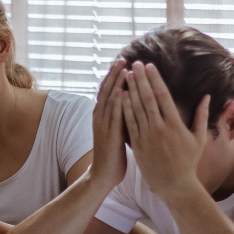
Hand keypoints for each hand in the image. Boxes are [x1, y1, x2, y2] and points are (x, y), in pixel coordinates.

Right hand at [89, 59, 128, 191]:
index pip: (107, 91)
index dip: (114, 77)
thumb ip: (122, 116)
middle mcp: (100, 118)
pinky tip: (122, 91)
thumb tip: (133, 104)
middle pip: (106, 90)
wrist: (104, 174)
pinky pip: (113, 116)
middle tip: (122, 58)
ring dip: (115, 83)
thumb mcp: (117, 131)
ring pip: (109, 99)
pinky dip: (117, 102)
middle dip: (114, 74)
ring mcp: (103, 126)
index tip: (123, 63)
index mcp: (102, 116)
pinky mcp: (108, 135)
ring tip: (123, 68)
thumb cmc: (113, 154)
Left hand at [122, 61, 209, 197]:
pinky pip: (129, 123)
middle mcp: (159, 128)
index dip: (155, 80)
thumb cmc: (188, 162)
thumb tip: (207, 97)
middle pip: (147, 99)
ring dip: (131, 90)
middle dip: (141, 79)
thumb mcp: (199, 139)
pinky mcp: (137, 145)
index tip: (149, 66)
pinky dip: (125, 109)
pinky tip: (121, 96)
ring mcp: (146, 137)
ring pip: (136, 109)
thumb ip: (201, 116)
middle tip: (135, 64)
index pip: (163, 96)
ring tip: (127, 75)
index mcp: (175, 124)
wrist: (174, 185)